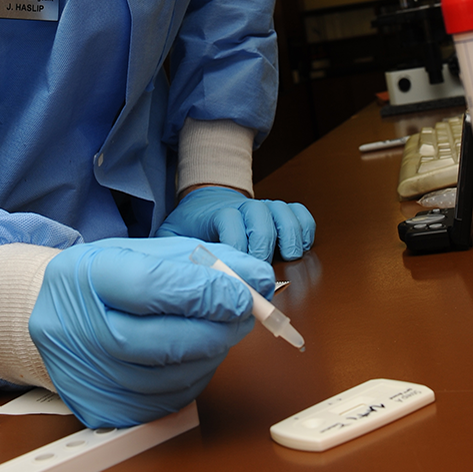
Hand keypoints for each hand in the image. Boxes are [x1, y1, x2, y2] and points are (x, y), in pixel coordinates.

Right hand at [28, 237, 273, 427]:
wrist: (57, 312)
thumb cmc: (107, 278)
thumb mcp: (148, 252)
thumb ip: (206, 261)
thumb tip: (259, 278)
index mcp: (82, 275)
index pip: (151, 286)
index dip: (206, 292)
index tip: (243, 294)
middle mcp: (72, 328)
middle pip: (160, 340)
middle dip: (217, 328)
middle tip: (245, 314)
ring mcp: (83, 374)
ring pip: (169, 376)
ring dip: (211, 353)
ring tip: (220, 329)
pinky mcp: (99, 406)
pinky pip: (164, 400)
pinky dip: (193, 376)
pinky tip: (194, 354)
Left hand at [156, 186, 315, 262]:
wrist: (209, 200)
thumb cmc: (193, 224)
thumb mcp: (173, 234)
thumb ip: (169, 247)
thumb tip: (167, 271)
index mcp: (218, 212)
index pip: (230, 221)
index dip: (235, 244)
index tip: (234, 270)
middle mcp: (245, 208)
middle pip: (260, 218)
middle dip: (263, 247)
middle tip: (261, 272)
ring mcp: (265, 208)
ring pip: (283, 214)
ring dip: (289, 237)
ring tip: (288, 258)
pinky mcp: (281, 213)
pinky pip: (300, 214)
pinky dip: (305, 230)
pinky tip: (299, 248)